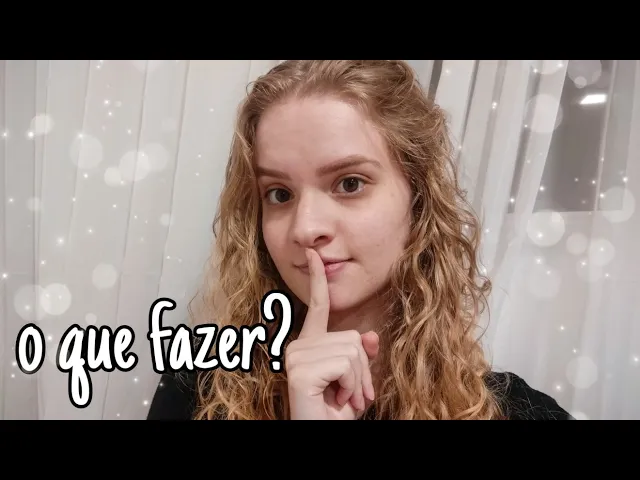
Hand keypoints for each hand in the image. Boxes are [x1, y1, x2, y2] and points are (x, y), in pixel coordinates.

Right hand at [285, 248, 379, 419]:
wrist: (321, 436)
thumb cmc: (334, 415)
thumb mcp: (355, 382)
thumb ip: (361, 356)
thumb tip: (370, 337)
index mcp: (309, 345)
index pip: (318, 306)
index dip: (318, 279)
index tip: (315, 255)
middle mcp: (298, 347)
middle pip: (353, 338)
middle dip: (363, 371)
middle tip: (352, 395)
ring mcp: (296, 359)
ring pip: (352, 352)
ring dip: (357, 382)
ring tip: (343, 399)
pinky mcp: (300, 372)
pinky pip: (345, 365)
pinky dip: (350, 387)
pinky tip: (335, 400)